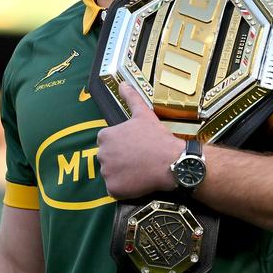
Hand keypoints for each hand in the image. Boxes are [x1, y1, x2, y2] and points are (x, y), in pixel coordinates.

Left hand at [97, 82, 180, 198]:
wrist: (171, 162)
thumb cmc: (157, 138)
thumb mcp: (143, 114)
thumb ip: (131, 98)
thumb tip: (123, 83)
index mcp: (105, 136)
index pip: (108, 143)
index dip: (122, 146)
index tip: (135, 147)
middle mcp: (101, 154)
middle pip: (108, 159)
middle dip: (120, 160)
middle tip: (139, 159)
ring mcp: (107, 173)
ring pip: (112, 174)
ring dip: (123, 174)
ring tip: (140, 170)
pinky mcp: (113, 189)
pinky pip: (115, 189)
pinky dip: (124, 188)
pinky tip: (138, 181)